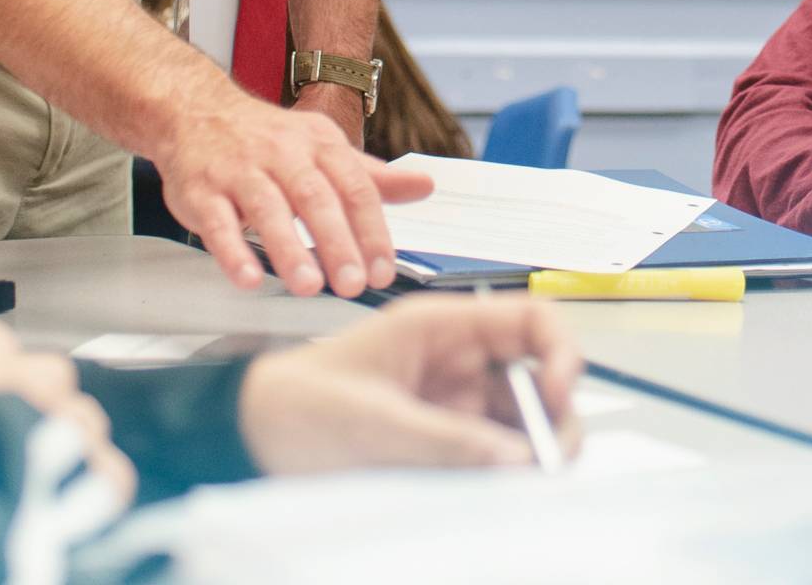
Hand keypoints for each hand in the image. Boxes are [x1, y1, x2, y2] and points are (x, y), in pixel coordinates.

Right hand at [156, 81, 430, 296]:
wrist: (196, 112)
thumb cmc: (269, 142)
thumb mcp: (324, 148)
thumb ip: (372, 176)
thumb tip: (425, 186)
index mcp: (320, 145)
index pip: (355, 188)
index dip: (372, 231)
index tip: (384, 270)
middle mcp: (282, 154)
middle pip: (315, 198)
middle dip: (337, 243)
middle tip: (353, 285)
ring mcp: (240, 171)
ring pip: (268, 208)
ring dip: (288, 249)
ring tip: (308, 286)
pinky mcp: (202, 191)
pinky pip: (217, 222)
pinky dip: (232, 251)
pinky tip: (248, 278)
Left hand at [239, 294, 581, 475]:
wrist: (251, 435)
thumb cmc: (297, 403)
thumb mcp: (371, 420)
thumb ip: (444, 440)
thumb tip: (515, 459)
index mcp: (441, 327)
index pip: (529, 321)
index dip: (560, 351)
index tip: (559, 393)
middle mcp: (457, 361)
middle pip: (536, 380)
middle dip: (553, 417)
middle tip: (549, 461)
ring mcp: (452, 404)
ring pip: (520, 424)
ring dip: (531, 451)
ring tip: (524, 483)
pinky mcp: (442, 442)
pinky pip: (490, 455)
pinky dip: (503, 473)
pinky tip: (497, 490)